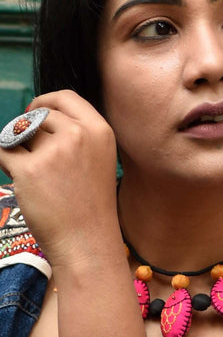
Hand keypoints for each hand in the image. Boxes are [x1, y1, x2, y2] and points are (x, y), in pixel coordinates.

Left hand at [0, 90, 117, 268]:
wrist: (87, 239)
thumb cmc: (92, 202)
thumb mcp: (100, 158)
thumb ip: (78, 134)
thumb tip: (38, 116)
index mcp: (100, 130)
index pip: (66, 97)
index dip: (45, 101)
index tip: (33, 112)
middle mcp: (78, 135)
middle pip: (39, 116)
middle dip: (27, 130)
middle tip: (29, 152)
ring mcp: (54, 152)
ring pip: (19, 134)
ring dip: (16, 147)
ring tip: (29, 171)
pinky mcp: (29, 170)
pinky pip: (3, 152)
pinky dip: (4, 161)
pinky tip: (16, 176)